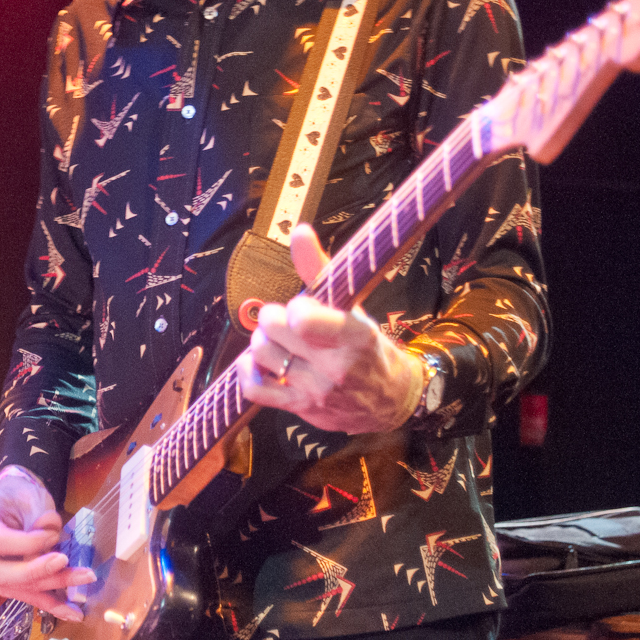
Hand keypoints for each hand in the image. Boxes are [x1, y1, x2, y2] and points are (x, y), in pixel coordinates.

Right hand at [0, 468, 94, 621]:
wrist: (13, 503)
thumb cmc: (19, 496)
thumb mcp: (29, 496)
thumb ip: (38, 516)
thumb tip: (50, 537)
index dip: (25, 543)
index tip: (52, 536)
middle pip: (2, 573)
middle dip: (36, 570)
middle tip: (63, 561)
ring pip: (18, 588)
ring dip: (52, 587)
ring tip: (82, 580)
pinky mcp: (6, 583)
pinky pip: (27, 596)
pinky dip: (51, 603)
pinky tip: (72, 610)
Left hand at [236, 224, 423, 433]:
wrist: (391, 400)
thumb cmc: (369, 347)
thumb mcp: (353, 306)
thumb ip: (321, 268)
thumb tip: (299, 231)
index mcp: (353, 335)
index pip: (301, 318)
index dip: (295, 307)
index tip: (304, 307)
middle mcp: (335, 366)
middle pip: (272, 329)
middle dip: (274, 317)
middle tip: (287, 321)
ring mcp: (316, 391)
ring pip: (260, 354)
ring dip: (262, 341)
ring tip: (278, 340)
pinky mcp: (300, 409)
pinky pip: (254, 389)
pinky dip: (248, 370)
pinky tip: (260, 362)